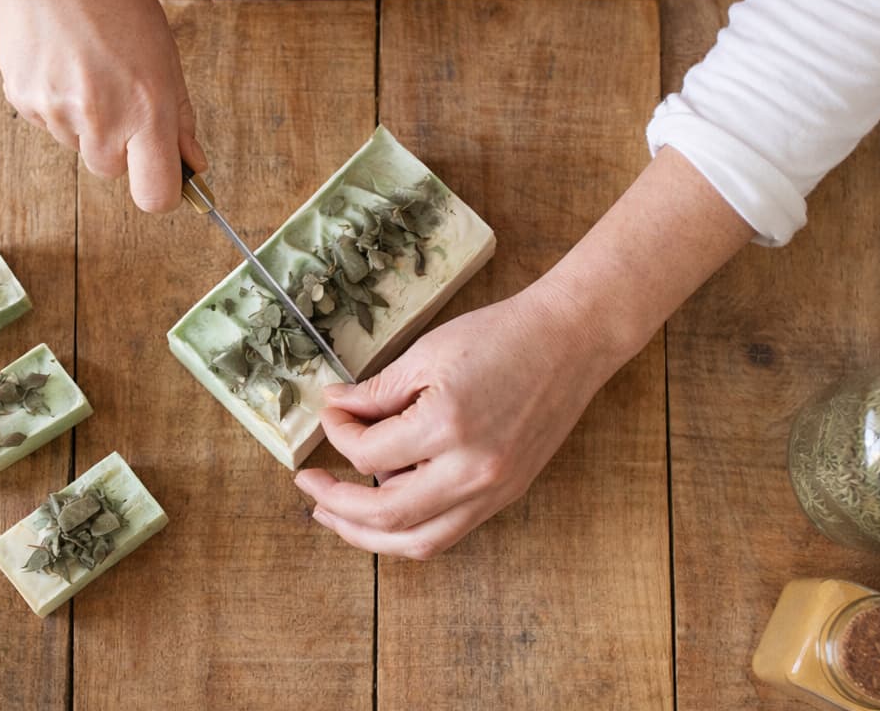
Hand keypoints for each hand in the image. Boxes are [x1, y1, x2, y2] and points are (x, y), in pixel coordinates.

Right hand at [0, 0, 206, 211]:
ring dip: (88, 121)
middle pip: (113, 172)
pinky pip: (51, 125)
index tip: (164, 174)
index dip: (162, 192)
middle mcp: (102, 119)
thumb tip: (195, 164)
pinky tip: (62, 62)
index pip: (156, 196)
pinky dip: (59, 104)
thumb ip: (179, 117)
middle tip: (119, 94)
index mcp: (147, 108)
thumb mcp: (164, 55)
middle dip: (121, 146)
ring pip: (80, 147)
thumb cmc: (113, 3)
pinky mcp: (24, 103)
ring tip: (87, 67)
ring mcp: (58, 114)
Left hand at [293, 279, 620, 559]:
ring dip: (368, 537)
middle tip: (308, 486)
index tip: (329, 413)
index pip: (368, 454)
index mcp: (447, 426)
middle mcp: (471, 471)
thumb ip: (377, 391)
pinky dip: (409, 531)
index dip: (337, 435)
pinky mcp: (506, 496)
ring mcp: (493, 491)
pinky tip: (386, 513)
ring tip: (334, 517)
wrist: (570, 341)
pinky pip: (448, 533)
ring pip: (417, 542)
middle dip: (335, 506)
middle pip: (385, 516)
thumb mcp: (428, 352)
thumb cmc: (501, 336)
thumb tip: (335, 409)